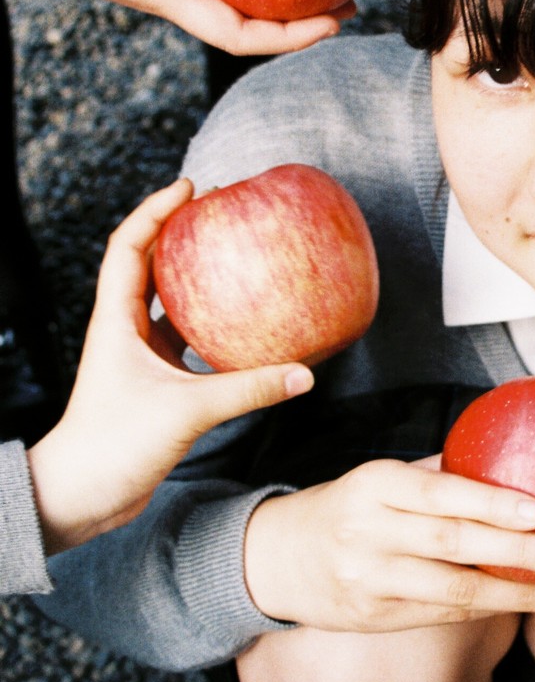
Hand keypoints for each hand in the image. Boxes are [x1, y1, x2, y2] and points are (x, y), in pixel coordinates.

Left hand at [26, 181, 314, 553]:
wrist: (83, 494)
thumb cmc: (116, 444)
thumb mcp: (187, 410)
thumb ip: (248, 389)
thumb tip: (304, 375)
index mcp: (114, 320)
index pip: (128, 245)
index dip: (155, 209)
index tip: (191, 188)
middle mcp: (124, 330)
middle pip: (147, 263)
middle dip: (181, 232)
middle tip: (220, 209)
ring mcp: (138, 356)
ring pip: (170, 302)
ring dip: (197, 278)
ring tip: (237, 257)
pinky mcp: (155, 383)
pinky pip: (190, 341)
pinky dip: (216, 328)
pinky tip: (250, 327)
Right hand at [241, 458, 534, 631]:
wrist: (274, 558)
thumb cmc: (347, 508)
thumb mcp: (378, 480)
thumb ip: (436, 476)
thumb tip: (514, 456)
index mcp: (373, 485)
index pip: (440, 493)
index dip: (491, 503)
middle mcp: (367, 533)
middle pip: (453, 545)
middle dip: (517, 552)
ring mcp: (368, 581)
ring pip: (453, 592)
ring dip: (516, 593)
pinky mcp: (373, 619)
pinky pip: (441, 616)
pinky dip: (488, 610)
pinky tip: (527, 603)